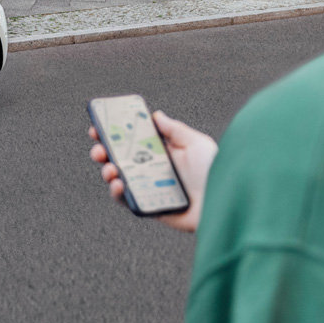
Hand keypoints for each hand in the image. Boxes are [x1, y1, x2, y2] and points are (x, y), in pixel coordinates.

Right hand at [89, 111, 217, 232]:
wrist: (225, 201)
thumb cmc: (215, 171)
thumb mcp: (196, 143)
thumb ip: (175, 129)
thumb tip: (156, 115)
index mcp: (162, 153)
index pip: (132, 142)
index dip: (113, 135)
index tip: (98, 127)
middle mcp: (153, 170)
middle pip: (119, 160)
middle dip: (103, 152)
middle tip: (98, 148)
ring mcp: (149, 189)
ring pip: (119, 180)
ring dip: (107, 172)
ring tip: (110, 168)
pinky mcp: (150, 207)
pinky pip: (128, 201)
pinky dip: (118, 193)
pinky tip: (118, 184)